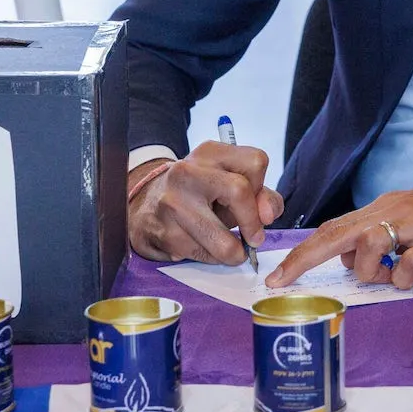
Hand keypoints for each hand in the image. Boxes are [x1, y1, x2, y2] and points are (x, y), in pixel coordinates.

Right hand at [127, 142, 283, 264]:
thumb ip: (261, 196)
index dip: (262, 189)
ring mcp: (173, 202)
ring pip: (224, 240)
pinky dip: (212, 258)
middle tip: (253, 238)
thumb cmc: (199, 195)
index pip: (256, 162)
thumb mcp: (229, 185)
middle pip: (239, 190)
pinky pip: (204, 256)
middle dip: (252, 223)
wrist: (144, 207)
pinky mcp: (165, 234)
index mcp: (209, 153)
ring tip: (231, 250)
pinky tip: (203, 247)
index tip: (256, 206)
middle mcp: (188, 171)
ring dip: (234, 252)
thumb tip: (268, 215)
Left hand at [264, 165, 412, 290]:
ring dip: (370, 271)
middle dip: (303, 259)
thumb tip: (356, 263)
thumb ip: (387, 240)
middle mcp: (397, 210)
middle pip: (338, 234)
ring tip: (395, 275)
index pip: (334, 229)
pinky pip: (412, 262)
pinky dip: (404, 276)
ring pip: (369, 246)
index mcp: (388, 208)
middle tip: (279, 282)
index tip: (276, 274)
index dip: (302, 252)